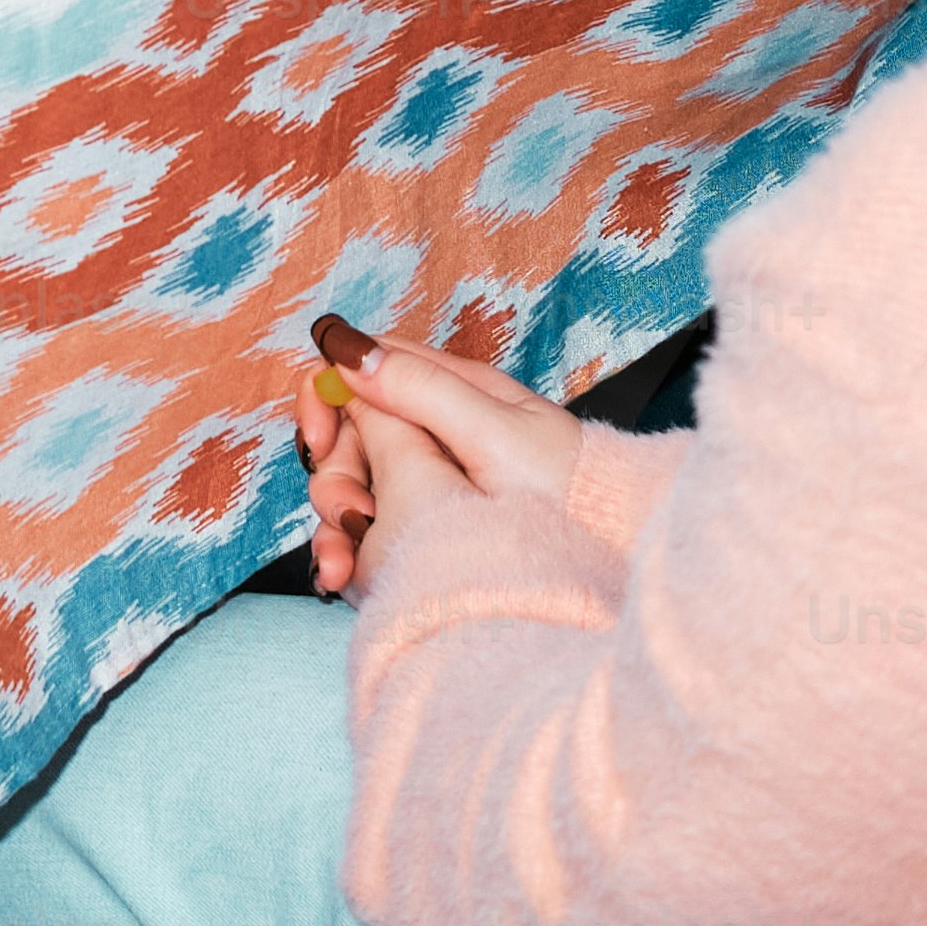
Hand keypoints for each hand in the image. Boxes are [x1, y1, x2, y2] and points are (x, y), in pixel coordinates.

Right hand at [296, 324, 579, 592]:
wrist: (610, 555)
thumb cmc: (566, 489)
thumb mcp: (492, 431)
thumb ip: (421, 389)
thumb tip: (348, 349)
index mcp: (453, 387)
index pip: (365, 368)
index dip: (326, 394)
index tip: (317, 437)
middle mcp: (436, 428)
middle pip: (352, 432)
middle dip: (333, 471)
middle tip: (348, 514)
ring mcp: (432, 478)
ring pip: (356, 484)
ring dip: (334, 520)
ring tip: (342, 564)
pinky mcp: (429, 524)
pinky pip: (372, 527)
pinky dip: (350, 548)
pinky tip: (346, 576)